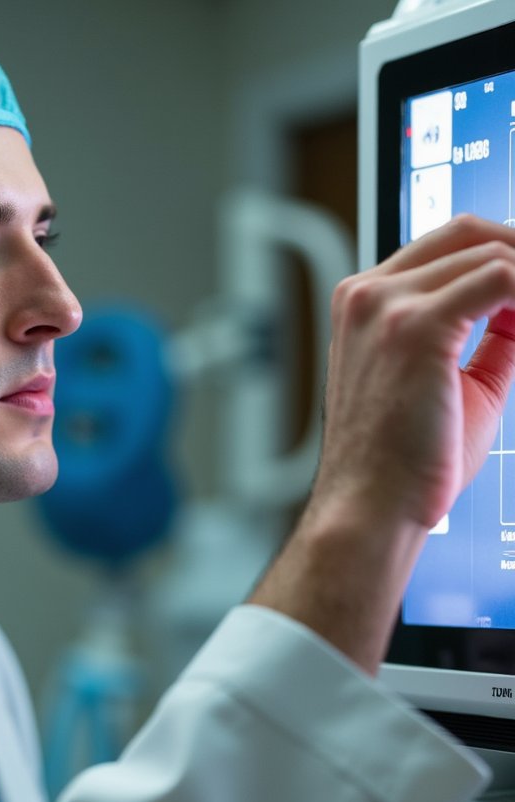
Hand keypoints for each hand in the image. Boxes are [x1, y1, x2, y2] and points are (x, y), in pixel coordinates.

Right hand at [251, 215, 514, 672]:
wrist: (371, 506)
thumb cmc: (399, 459)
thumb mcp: (447, 379)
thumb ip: (488, 333)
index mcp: (363, 304)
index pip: (446, 246)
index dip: (504, 254)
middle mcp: (366, 295)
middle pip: (469, 232)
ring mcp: (386, 307)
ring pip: (492, 252)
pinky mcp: (415, 327)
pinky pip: (504, 279)